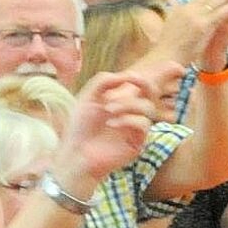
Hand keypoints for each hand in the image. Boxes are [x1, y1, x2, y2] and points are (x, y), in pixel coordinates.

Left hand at [57, 70, 159, 191]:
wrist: (75, 152)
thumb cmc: (80, 127)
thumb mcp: (88, 98)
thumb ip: (103, 82)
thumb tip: (125, 75)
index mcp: (122, 102)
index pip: (140, 87)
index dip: (141, 78)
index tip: (130, 76)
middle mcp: (132, 114)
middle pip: (151, 95)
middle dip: (145, 85)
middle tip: (131, 81)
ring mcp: (136, 129)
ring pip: (148, 108)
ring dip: (128, 104)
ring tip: (108, 109)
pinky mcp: (138, 143)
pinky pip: (143, 125)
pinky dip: (128, 120)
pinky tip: (111, 124)